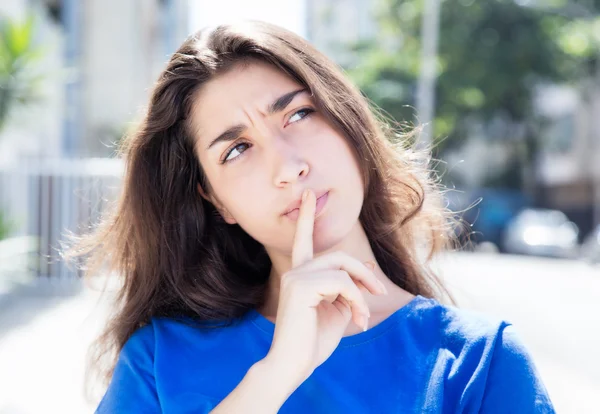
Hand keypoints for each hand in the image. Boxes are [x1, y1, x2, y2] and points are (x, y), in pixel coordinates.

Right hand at [265, 189, 387, 382]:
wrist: (293, 366)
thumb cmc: (312, 343)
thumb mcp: (338, 313)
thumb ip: (350, 291)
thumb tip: (368, 269)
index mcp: (300, 275)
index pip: (303, 240)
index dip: (307, 217)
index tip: (310, 195)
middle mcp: (295, 271)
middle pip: (339, 256)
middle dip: (363, 273)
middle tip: (379, 293)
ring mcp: (296, 276)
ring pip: (342, 269)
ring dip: (362, 293)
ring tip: (363, 318)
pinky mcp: (301, 286)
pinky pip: (342, 283)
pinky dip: (357, 300)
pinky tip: (358, 319)